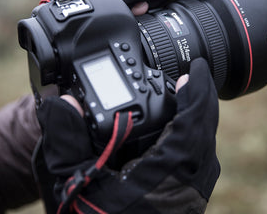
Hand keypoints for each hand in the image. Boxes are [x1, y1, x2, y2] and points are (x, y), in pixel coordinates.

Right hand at [36, 58, 219, 213]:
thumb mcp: (68, 186)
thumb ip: (64, 140)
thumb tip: (60, 101)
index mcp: (168, 174)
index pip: (195, 120)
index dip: (197, 89)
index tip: (195, 67)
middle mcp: (188, 185)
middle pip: (206, 132)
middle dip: (199, 101)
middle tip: (187, 79)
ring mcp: (191, 199)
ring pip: (205, 150)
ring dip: (197, 121)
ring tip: (181, 102)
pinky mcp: (185, 207)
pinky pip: (198, 164)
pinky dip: (191, 142)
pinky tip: (171, 140)